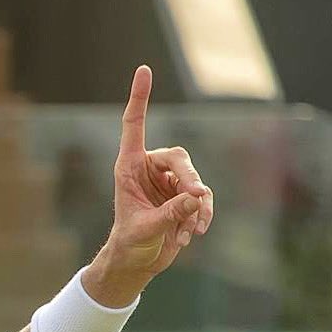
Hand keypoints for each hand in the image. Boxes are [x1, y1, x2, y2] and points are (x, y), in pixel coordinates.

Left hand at [84, 66, 214, 305]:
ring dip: (197, 205)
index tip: (144, 69)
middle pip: (180, 158)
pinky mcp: (185, 195)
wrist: (137, 262)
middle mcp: (150, 169)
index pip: (134, 125)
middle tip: (196, 199)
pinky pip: (202, 197)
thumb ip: (170, 214)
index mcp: (129, 167)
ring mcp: (169, 181)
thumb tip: (198, 196)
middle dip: (190, 179)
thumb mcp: (145, 229)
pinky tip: (191, 236)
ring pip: (195, 179)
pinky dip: (202, 215)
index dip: (139, 98)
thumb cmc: (130, 243)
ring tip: (190, 231)